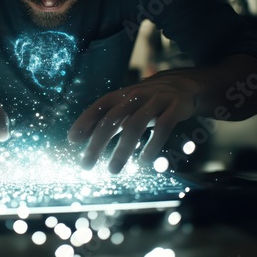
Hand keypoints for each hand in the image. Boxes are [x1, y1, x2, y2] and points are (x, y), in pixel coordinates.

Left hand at [68, 72, 199, 172]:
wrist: (183, 85)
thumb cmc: (146, 102)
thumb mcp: (124, 107)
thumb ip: (103, 121)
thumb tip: (74, 138)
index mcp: (121, 96)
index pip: (99, 107)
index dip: (85, 121)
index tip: (72, 140)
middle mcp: (135, 96)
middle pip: (112, 119)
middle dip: (97, 143)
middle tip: (86, 165)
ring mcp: (155, 101)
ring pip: (135, 125)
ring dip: (122, 150)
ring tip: (112, 170)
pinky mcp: (175, 108)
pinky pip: (162, 127)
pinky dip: (152, 145)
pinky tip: (143, 161)